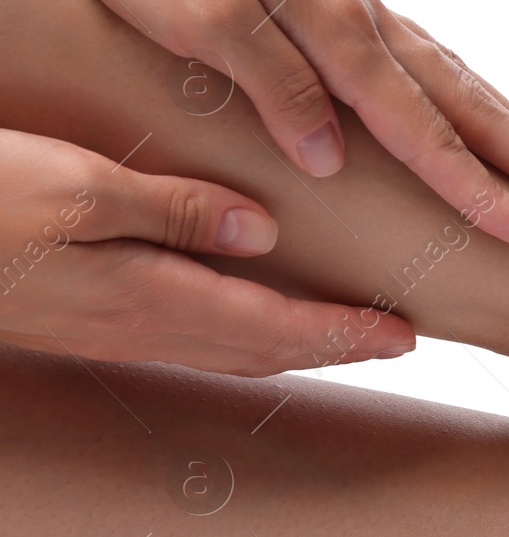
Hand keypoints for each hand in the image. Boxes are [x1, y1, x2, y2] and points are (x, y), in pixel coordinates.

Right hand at [0, 130, 415, 375]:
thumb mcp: (72, 186)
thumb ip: (171, 209)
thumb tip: (260, 231)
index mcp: (146, 297)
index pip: (275, 327)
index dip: (346, 334)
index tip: (408, 335)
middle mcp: (136, 328)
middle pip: (262, 350)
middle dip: (335, 347)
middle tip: (399, 340)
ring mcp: (106, 331)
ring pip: (226, 350)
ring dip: (292, 346)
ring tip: (341, 333)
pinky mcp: (80, 321)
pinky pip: (186, 339)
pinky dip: (239, 334)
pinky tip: (241, 316)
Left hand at [32, 0, 508, 245]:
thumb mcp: (192, 14)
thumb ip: (271, 81)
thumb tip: (331, 155)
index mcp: (333, 28)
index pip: (419, 128)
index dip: (474, 186)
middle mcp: (359, 15)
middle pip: (463, 99)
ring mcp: (352, 2)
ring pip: (452, 72)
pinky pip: (419, 52)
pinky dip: (462, 85)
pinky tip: (472, 96)